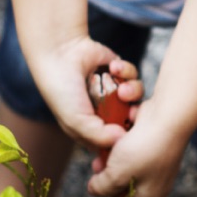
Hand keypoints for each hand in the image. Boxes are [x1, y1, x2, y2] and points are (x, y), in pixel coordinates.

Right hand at [30, 37, 142, 156]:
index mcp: (90, 129)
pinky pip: (134, 76)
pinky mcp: (120, 73)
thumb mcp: (75, 120)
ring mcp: (112, 92)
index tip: (128, 136)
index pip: (114, 143)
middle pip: (130, 122)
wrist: (61, 52)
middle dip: (134, 117)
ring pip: (136, 99)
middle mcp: (103, 112)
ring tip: (122, 88)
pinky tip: (113, 66)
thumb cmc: (62, 90)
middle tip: (131, 112)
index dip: (123, 141)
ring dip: (132, 92)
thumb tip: (122, 139)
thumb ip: (98, 135)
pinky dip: (126, 70)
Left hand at [87, 99, 186, 196]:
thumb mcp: (115, 175)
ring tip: (111, 145)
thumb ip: (102, 187)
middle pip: (125, 185)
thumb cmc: (144, 150)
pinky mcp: (156, 145)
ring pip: (127, 163)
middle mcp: (156, 184)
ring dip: (115, 154)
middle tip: (100, 162)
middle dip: (109, 172)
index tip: (101, 186)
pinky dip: (127, 140)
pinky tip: (125, 133)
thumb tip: (94, 189)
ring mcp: (157, 164)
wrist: (167, 117)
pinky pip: (135, 146)